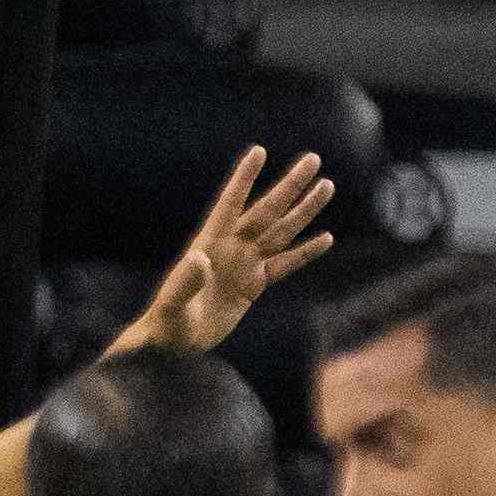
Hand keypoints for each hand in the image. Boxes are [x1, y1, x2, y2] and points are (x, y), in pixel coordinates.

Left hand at [113, 146, 334, 358]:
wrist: (175, 343)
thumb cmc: (167, 323)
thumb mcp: (172, 304)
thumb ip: (185, 280)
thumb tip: (199, 257)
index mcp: (210, 243)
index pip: (231, 204)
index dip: (244, 179)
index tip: (259, 151)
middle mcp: (231, 247)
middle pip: (267, 211)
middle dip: (290, 186)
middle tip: (313, 159)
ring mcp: (245, 263)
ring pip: (282, 231)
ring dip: (304, 210)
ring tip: (327, 186)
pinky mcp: (254, 284)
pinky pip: (285, 265)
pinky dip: (305, 253)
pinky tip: (326, 238)